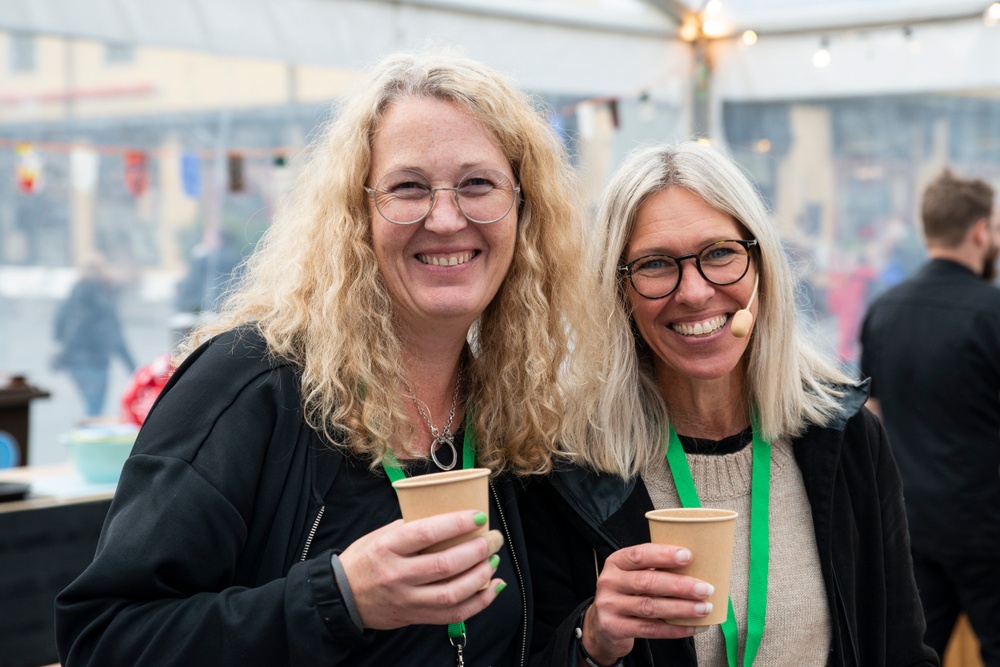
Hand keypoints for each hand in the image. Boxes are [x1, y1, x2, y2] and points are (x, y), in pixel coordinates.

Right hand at [337, 511, 505, 629]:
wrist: (342, 596)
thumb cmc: (365, 558)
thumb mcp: (382, 535)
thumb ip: (412, 527)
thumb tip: (451, 518)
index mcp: (388, 547)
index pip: (427, 533)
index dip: (457, 524)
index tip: (478, 516)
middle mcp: (397, 575)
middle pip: (445, 565)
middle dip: (477, 550)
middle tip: (493, 538)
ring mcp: (407, 599)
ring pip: (452, 593)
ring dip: (480, 576)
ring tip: (493, 560)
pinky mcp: (415, 617)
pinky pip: (453, 614)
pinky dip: (479, 602)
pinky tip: (493, 587)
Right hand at [581, 544, 714, 663]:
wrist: (602, 624)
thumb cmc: (627, 594)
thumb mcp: (632, 574)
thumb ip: (654, 569)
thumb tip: (696, 567)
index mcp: (616, 562)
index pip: (639, 555)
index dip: (664, 555)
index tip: (688, 556)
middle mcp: (610, 582)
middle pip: (647, 582)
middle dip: (679, 585)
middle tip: (704, 588)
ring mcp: (610, 606)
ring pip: (650, 606)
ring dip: (681, 608)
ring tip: (703, 608)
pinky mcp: (614, 628)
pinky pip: (649, 629)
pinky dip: (673, 629)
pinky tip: (691, 627)